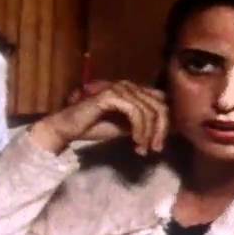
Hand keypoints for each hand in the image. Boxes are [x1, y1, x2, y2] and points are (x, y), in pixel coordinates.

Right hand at [30, 80, 168, 155]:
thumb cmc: (94, 126)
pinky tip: (135, 141)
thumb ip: (142, 124)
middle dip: (160, 130)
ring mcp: (119, 88)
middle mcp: (128, 85)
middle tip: (154, 149)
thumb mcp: (125, 126)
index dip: (165, 124)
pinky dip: (139, 129)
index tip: (157, 145)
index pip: (161, 102)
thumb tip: (164, 130)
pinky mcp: (111, 95)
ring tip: (142, 148)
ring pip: (149, 110)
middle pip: (160, 105)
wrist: (68, 128)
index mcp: (133, 90)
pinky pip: (135, 112)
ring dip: (148, 133)